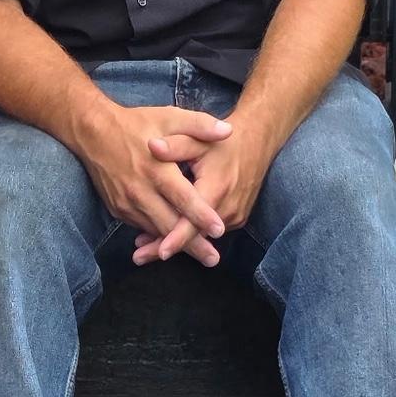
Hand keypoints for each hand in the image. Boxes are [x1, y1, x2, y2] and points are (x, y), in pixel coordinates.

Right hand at [76, 104, 232, 267]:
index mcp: (156, 168)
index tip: (220, 229)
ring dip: (175, 246)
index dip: (201, 215)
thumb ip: (199, 125)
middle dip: (192, 245)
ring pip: (154, 230)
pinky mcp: (118, 208)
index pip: (182, 197)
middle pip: (169, 223)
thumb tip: (228, 132)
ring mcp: (127, 202)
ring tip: (200, 256)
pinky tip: (173, 244)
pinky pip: (142, 226)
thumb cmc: (135, 124)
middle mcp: (140, 190)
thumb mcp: (168, 117)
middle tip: (214, 259)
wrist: (92, 132)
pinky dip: (158, 236)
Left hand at [133, 121, 275, 265]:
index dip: (178, 238)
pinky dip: (190, 233)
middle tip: (139, 257)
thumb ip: (175, 145)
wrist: (256, 142)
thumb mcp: (198, 139)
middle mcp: (228, 207)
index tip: (161, 252)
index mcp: (217, 188)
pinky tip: (165, 234)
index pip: (195, 221)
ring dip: (176, 241)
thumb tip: (151, 145)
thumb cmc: (223, 141)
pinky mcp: (236, 217)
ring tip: (144, 247)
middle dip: (166, 246)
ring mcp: (234, 215)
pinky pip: (209, 231)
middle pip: (195, 236)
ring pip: (201, 235)